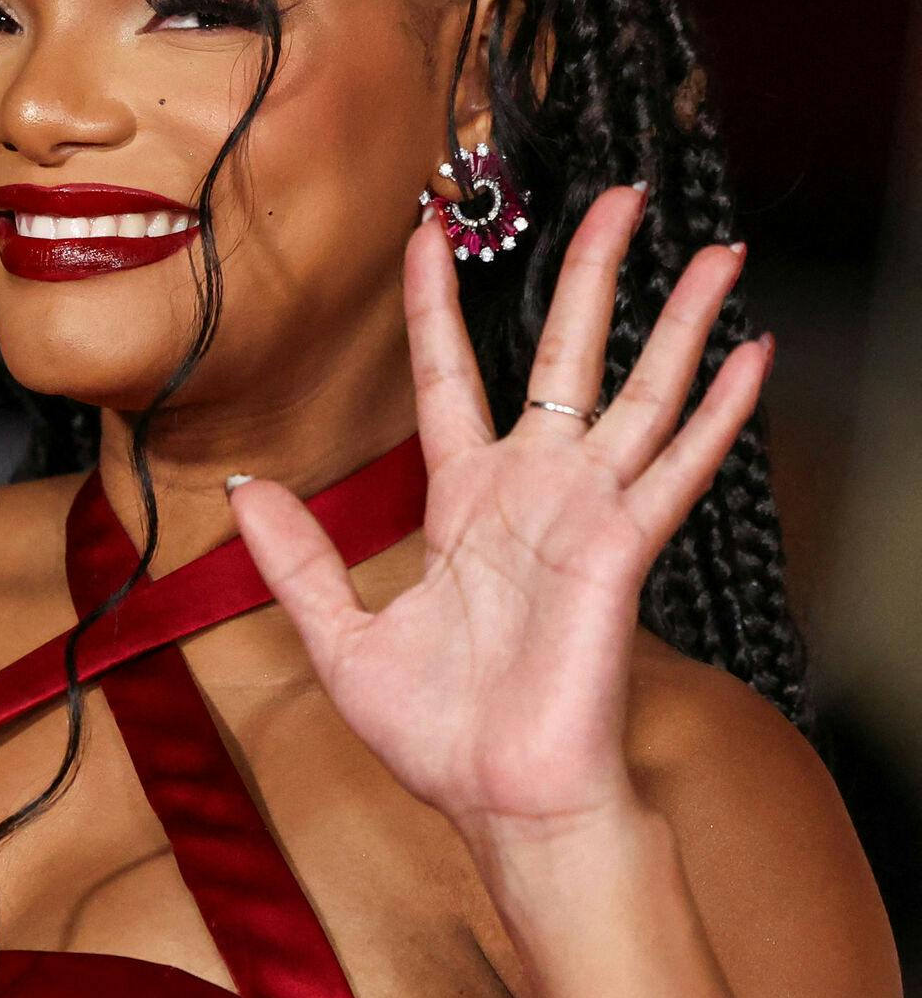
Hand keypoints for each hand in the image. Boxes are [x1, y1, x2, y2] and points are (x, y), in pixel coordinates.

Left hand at [230, 185, 770, 837]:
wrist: (498, 801)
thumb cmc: (436, 732)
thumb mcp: (339, 637)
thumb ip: (297, 560)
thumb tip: (247, 492)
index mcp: (463, 499)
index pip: (449, 372)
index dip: (435, 301)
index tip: (426, 231)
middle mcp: (531, 490)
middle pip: (565, 352)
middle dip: (592, 271)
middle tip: (620, 197)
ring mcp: (584, 514)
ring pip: (640, 392)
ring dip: (680, 320)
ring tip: (716, 248)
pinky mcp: (623, 550)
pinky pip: (676, 468)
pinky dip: (716, 413)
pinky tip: (749, 354)